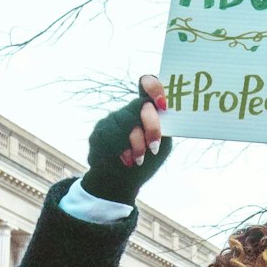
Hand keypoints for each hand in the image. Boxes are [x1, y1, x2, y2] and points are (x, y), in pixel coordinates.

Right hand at [81, 74, 171, 204]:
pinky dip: (121, 150)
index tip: (163, 104)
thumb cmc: (146, 161)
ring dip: (136, 145)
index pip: (148, 85)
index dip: (155, 88)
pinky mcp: (100, 129)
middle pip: (141, 105)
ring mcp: (113, 118)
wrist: (120, 181)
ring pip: (127, 123)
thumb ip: (164, 130)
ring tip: (138, 159)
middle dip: (151, 127)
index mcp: (148, 110)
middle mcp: (129, 110)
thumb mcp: (162, 146)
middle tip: (154, 147)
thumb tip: (166, 114)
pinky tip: (125, 160)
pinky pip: (110, 134)